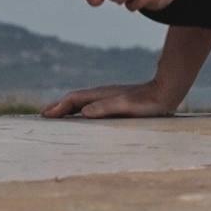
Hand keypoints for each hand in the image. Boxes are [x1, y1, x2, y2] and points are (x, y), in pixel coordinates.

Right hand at [42, 80, 179, 118]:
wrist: (166, 92)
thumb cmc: (148, 102)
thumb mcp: (126, 106)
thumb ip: (106, 107)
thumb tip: (85, 112)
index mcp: (102, 95)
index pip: (74, 99)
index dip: (59, 106)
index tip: (45, 114)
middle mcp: (103, 95)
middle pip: (75, 99)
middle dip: (59, 106)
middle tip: (44, 115)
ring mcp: (110, 98)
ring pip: (84, 102)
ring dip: (69, 109)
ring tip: (58, 117)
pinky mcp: (118, 103)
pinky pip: (93, 106)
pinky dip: (82, 111)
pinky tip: (84, 118)